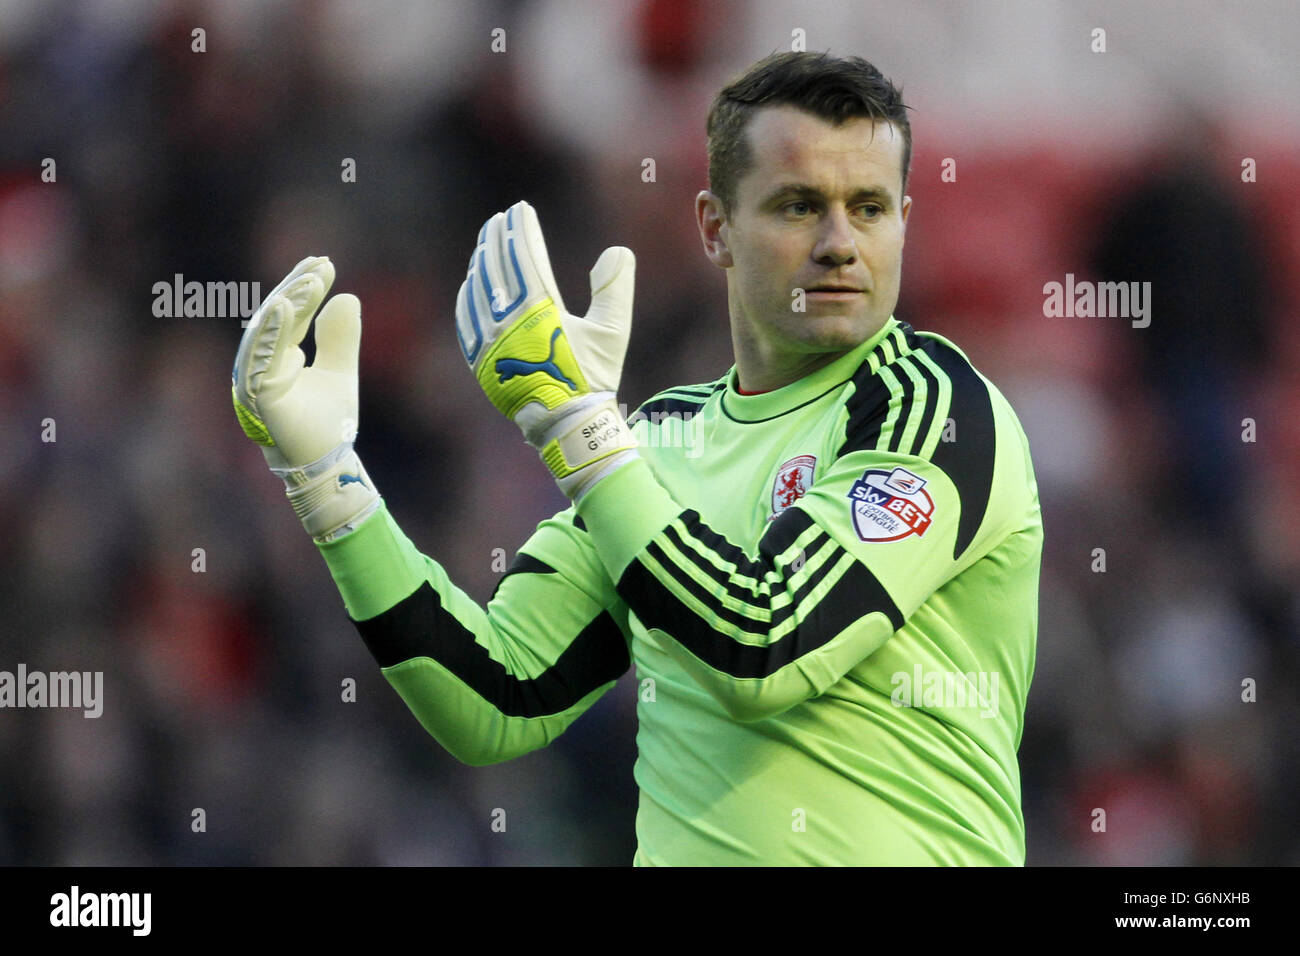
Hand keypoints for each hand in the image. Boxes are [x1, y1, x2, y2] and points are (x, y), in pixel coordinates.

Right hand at [232, 256, 379, 539]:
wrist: (327, 466)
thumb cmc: (327, 424)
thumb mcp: (340, 372)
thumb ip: (339, 338)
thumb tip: (346, 297)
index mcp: (277, 357)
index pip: (288, 314)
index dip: (304, 288)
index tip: (324, 262)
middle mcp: (261, 366)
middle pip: (274, 317)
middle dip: (296, 289)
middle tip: (320, 265)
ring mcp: (255, 382)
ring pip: (265, 335)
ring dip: (286, 305)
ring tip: (308, 281)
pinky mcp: (257, 399)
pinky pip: (259, 361)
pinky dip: (271, 333)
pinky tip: (285, 308)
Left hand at [455, 200, 637, 497]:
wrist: (565, 425)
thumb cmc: (591, 378)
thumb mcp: (612, 333)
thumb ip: (614, 289)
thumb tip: (617, 251)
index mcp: (540, 312)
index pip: (525, 258)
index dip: (522, 230)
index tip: (521, 210)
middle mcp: (508, 323)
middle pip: (496, 268)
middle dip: (497, 239)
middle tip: (500, 219)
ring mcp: (490, 342)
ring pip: (478, 290)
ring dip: (482, 262)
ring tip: (486, 244)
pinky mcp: (479, 360)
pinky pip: (466, 319)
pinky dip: (468, 295)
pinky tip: (472, 284)